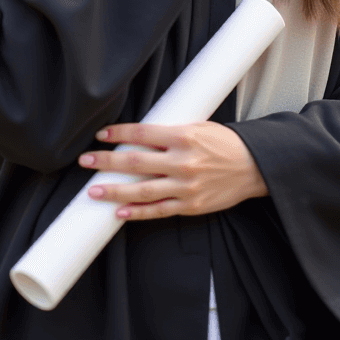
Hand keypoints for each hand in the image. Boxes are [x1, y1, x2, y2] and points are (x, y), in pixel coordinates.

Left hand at [77, 120, 267, 220]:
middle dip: (107, 162)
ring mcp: (186, 186)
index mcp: (184, 137)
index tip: (101, 135)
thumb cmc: (225, 143)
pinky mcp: (191, 205)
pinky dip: (138, 212)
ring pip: (142, 191)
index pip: (143, 134)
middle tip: (85, 161)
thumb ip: (170, 133)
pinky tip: (120, 213)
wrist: (253, 167)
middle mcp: (182, 162)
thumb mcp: (199, 127)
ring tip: (93, 192)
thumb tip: (139, 136)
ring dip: (114, 191)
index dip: (119, 134)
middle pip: (136, 162)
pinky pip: (159, 211)